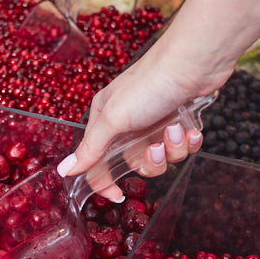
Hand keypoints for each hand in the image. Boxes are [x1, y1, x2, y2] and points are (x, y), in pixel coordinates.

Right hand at [56, 45, 233, 201]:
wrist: (194, 62)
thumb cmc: (149, 85)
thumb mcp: (113, 118)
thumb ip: (91, 149)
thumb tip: (65, 171)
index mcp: (106, 120)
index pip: (98, 163)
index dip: (106, 182)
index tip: (118, 196)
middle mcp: (129, 122)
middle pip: (136, 164)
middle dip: (151, 161)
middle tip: (157, 148)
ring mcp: (156, 121)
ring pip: (163, 157)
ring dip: (173, 148)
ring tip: (176, 128)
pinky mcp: (180, 120)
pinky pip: (183, 146)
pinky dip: (189, 140)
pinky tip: (191, 127)